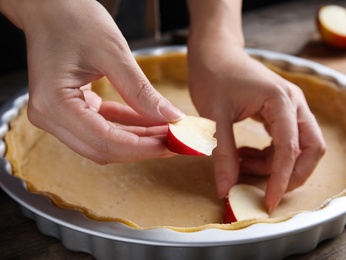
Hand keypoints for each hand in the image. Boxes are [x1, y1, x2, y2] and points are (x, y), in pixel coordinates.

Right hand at [0, 0, 183, 163]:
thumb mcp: (113, 53)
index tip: (172, 144)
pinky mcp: (67, 110)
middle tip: (174, 141)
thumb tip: (171, 117)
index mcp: (54, 104)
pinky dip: (125, 127)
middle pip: (103, 148)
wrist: (49, 7)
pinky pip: (101, 128)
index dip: (142, 147)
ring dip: (136, 139)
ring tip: (166, 131)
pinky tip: (149, 121)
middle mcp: (48, 116)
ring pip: (103, 142)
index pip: (105, 141)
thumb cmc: (73, 19)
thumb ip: (141, 91)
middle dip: (142, 147)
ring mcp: (55, 116)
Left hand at [188, 44, 325, 211]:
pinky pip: (287, 139)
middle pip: (311, 148)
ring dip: (276, 164)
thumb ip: (223, 154)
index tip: (267, 202)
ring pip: (301, 146)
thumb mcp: (215, 117)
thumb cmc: (213, 77)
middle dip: (293, 174)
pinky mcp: (282, 110)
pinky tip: (245, 154)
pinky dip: (271, 154)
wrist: (214, 53)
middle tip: (264, 189)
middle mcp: (294, 103)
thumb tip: (225, 190)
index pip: (290, 149)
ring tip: (241, 163)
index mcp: (281, 101)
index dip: (281, 179)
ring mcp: (291, 106)